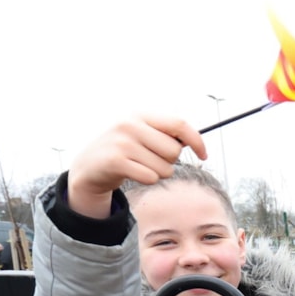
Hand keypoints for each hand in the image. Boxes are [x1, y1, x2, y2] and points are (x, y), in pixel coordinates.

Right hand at [67, 116, 206, 218]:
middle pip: (174, 151)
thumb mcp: (143, 134)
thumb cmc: (125, 150)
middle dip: (170, 161)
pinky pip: (151, 178)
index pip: (179, 124)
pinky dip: (147, 180)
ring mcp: (122, 142)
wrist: (90, 166)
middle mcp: (130, 125)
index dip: (197, 141)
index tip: (204, 155)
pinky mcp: (116, 161)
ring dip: (158, 173)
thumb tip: (197, 142)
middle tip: (152, 159)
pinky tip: (133, 173)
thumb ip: (167, 134)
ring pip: (165, 168)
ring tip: (140, 166)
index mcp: (141, 115)